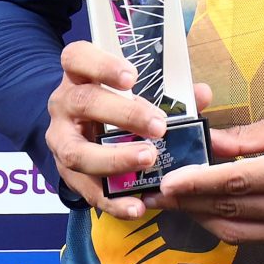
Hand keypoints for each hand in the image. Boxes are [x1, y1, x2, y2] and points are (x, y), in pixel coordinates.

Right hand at [46, 42, 207, 220]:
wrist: (79, 134)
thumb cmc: (113, 106)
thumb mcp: (135, 93)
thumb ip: (168, 93)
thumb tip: (202, 94)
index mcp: (79, 76)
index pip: (76, 57)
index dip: (101, 64)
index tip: (132, 77)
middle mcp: (64, 105)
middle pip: (83, 103)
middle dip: (123, 115)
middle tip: (159, 126)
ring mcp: (60, 140)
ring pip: (77, 152)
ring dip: (115, 159)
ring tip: (149, 160)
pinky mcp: (66, 174)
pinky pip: (86, 191)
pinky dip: (112, 201)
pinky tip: (136, 206)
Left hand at [151, 109, 263, 243]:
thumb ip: (247, 138)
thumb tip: (206, 143)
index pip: (239, 181)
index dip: (199, 183)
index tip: (168, 182)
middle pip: (232, 208)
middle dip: (188, 202)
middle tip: (155, 193)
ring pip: (237, 230)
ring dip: (199, 217)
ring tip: (172, 203)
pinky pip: (252, 238)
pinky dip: (223, 225)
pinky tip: (204, 211)